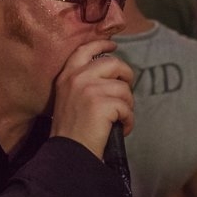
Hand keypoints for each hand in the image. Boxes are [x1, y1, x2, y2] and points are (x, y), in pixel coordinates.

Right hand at [50, 39, 133, 159]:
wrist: (68, 152)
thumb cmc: (71, 130)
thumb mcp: (69, 98)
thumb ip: (83, 82)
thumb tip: (110, 74)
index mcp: (67, 76)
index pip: (85, 49)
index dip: (102, 44)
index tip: (114, 46)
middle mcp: (77, 78)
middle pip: (114, 64)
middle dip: (126, 76)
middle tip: (126, 92)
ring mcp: (89, 89)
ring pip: (124, 89)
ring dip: (127, 106)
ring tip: (119, 119)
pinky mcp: (102, 104)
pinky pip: (127, 107)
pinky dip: (129, 120)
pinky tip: (121, 128)